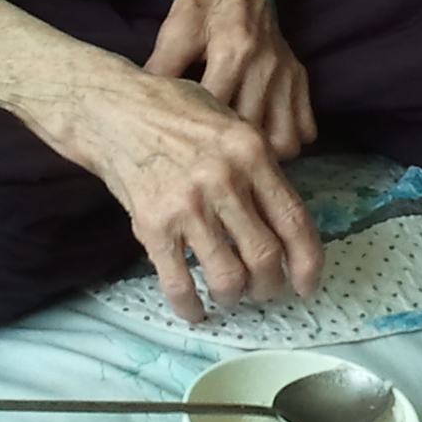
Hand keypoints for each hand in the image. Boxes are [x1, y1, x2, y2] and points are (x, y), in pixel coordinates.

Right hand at [58, 67, 323, 323]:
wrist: (114, 111)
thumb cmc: (176, 113)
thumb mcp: (232, 123)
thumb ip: (259, 168)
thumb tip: (284, 221)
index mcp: (252, 153)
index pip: (295, 221)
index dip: (307, 262)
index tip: (307, 284)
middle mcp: (224, 180)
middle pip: (265, 257)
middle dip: (270, 285)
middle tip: (265, 290)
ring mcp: (187, 205)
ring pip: (228, 277)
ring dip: (234, 297)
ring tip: (231, 295)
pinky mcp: (153, 225)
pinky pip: (179, 283)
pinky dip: (190, 307)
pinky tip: (195, 310)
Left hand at [144, 0, 316, 157]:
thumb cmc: (203, 2)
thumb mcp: (175, 29)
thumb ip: (161, 69)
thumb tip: (141, 110)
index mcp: (234, 52)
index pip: (219, 113)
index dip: (200, 140)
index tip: (185, 151)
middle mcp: (266, 67)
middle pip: (255, 137)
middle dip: (230, 154)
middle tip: (210, 159)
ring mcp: (287, 75)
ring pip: (287, 142)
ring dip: (264, 153)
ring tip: (239, 150)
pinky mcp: (300, 78)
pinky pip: (306, 128)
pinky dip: (288, 139)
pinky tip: (263, 134)